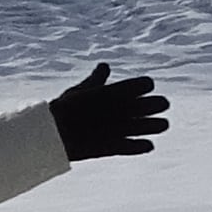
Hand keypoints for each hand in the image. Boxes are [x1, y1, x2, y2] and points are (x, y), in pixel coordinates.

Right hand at [49, 60, 168, 159]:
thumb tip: (104, 65)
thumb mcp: (81, 89)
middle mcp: (123, 108)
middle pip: (157, 103)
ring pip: (154, 126)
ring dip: (158, 125)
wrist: (52, 133)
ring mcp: (122, 128)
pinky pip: (139, 147)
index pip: (146, 83)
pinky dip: (145, 146)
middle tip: (157, 107)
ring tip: (159, 125)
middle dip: (158, 104)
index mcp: (116, 91)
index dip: (146, 86)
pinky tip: (148, 145)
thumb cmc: (64, 108)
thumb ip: (97, 79)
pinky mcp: (116, 146)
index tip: (142, 91)